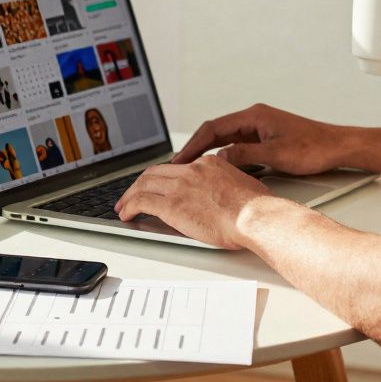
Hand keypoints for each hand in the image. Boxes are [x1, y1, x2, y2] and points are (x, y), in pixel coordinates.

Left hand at [114, 157, 273, 248]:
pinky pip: (142, 202)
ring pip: (144, 185)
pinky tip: (126, 215)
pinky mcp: (172, 205)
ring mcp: (180, 187)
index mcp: (209, 164)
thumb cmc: (257, 208)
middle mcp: (192, 171)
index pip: (177, 168)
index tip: (157, 186)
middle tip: (132, 194)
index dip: (162, 178)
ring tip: (123, 206)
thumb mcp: (244, 185)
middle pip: (155, 172)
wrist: (255, 216)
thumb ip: (230, 185)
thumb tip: (228, 195)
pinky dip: (130, 207)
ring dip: (130, 195)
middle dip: (140, 184)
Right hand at [171, 104, 345, 174]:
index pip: (214, 128)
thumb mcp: (277, 155)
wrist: (338, 147)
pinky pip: (236, 146)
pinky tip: (215, 170)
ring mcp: (258, 128)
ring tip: (190, 170)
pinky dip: (222, 156)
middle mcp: (254, 119)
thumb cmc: (314, 148)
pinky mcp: (264, 139)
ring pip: (224, 139)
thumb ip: (246, 155)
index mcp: (254, 116)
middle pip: (215, 132)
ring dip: (207, 153)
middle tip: (176, 166)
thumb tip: (220, 158)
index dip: (193, 144)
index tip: (179, 159)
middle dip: (194, 149)